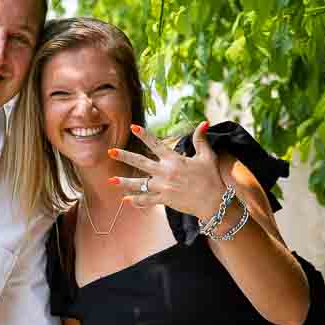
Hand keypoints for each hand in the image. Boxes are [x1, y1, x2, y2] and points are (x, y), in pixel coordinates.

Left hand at [108, 121, 224, 220]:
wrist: (214, 202)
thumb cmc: (211, 178)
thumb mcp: (207, 156)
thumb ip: (201, 140)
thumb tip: (204, 122)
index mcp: (174, 160)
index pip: (156, 144)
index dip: (144, 135)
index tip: (133, 127)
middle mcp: (165, 172)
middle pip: (140, 162)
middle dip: (124, 156)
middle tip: (110, 151)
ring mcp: (163, 187)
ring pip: (140, 183)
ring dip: (124, 182)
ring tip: (111, 180)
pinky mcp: (165, 200)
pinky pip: (147, 200)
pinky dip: (137, 200)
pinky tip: (126, 199)